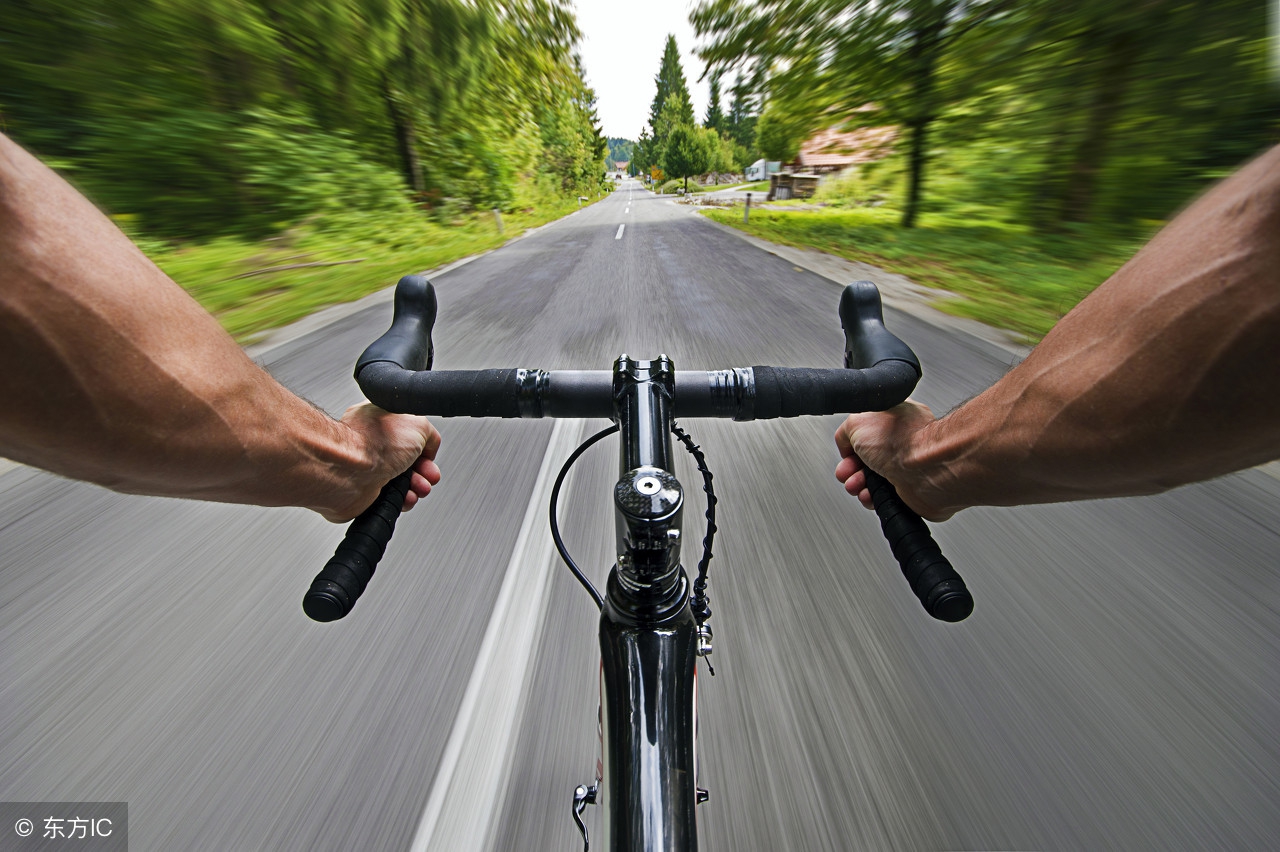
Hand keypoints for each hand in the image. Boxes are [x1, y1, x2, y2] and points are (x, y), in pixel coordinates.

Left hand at [317, 403, 441, 522]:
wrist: (348, 470)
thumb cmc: (370, 442)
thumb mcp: (418, 424)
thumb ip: (429, 433)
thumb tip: (429, 447)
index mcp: (381, 421)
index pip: (410, 434)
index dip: (424, 447)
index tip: (429, 456)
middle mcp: (373, 444)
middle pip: (409, 460)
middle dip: (424, 471)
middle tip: (428, 475)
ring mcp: (368, 468)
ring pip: (402, 481)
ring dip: (416, 486)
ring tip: (419, 488)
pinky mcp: (364, 491)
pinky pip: (391, 498)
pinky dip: (403, 500)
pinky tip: (405, 496)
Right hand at [834, 400, 952, 521]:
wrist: (927, 469)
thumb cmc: (905, 440)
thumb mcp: (857, 421)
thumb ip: (846, 430)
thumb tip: (845, 444)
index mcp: (893, 419)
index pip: (863, 433)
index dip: (850, 445)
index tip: (846, 453)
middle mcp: (901, 443)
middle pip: (864, 459)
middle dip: (849, 469)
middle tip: (847, 472)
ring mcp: (905, 467)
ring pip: (870, 480)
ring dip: (857, 484)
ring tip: (857, 485)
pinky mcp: (908, 490)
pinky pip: (882, 496)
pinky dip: (871, 498)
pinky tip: (869, 494)